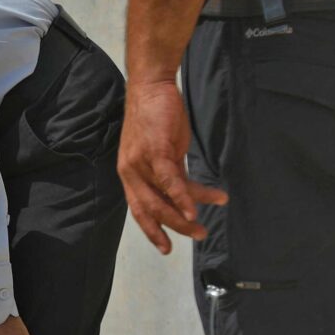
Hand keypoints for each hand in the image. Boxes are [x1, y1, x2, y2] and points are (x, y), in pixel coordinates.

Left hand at [118, 80, 227, 254]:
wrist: (150, 87)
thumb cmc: (157, 118)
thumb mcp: (165, 152)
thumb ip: (171, 175)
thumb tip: (186, 195)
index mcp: (130, 175)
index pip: (140, 210)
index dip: (152, 230)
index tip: (166, 248)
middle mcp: (131, 172)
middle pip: (152, 210)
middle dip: (175, 227)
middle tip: (198, 235)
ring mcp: (141, 162)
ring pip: (162, 199)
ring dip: (184, 216)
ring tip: (204, 224)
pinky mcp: (155, 150)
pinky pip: (170, 180)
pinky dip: (182, 198)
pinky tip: (195, 210)